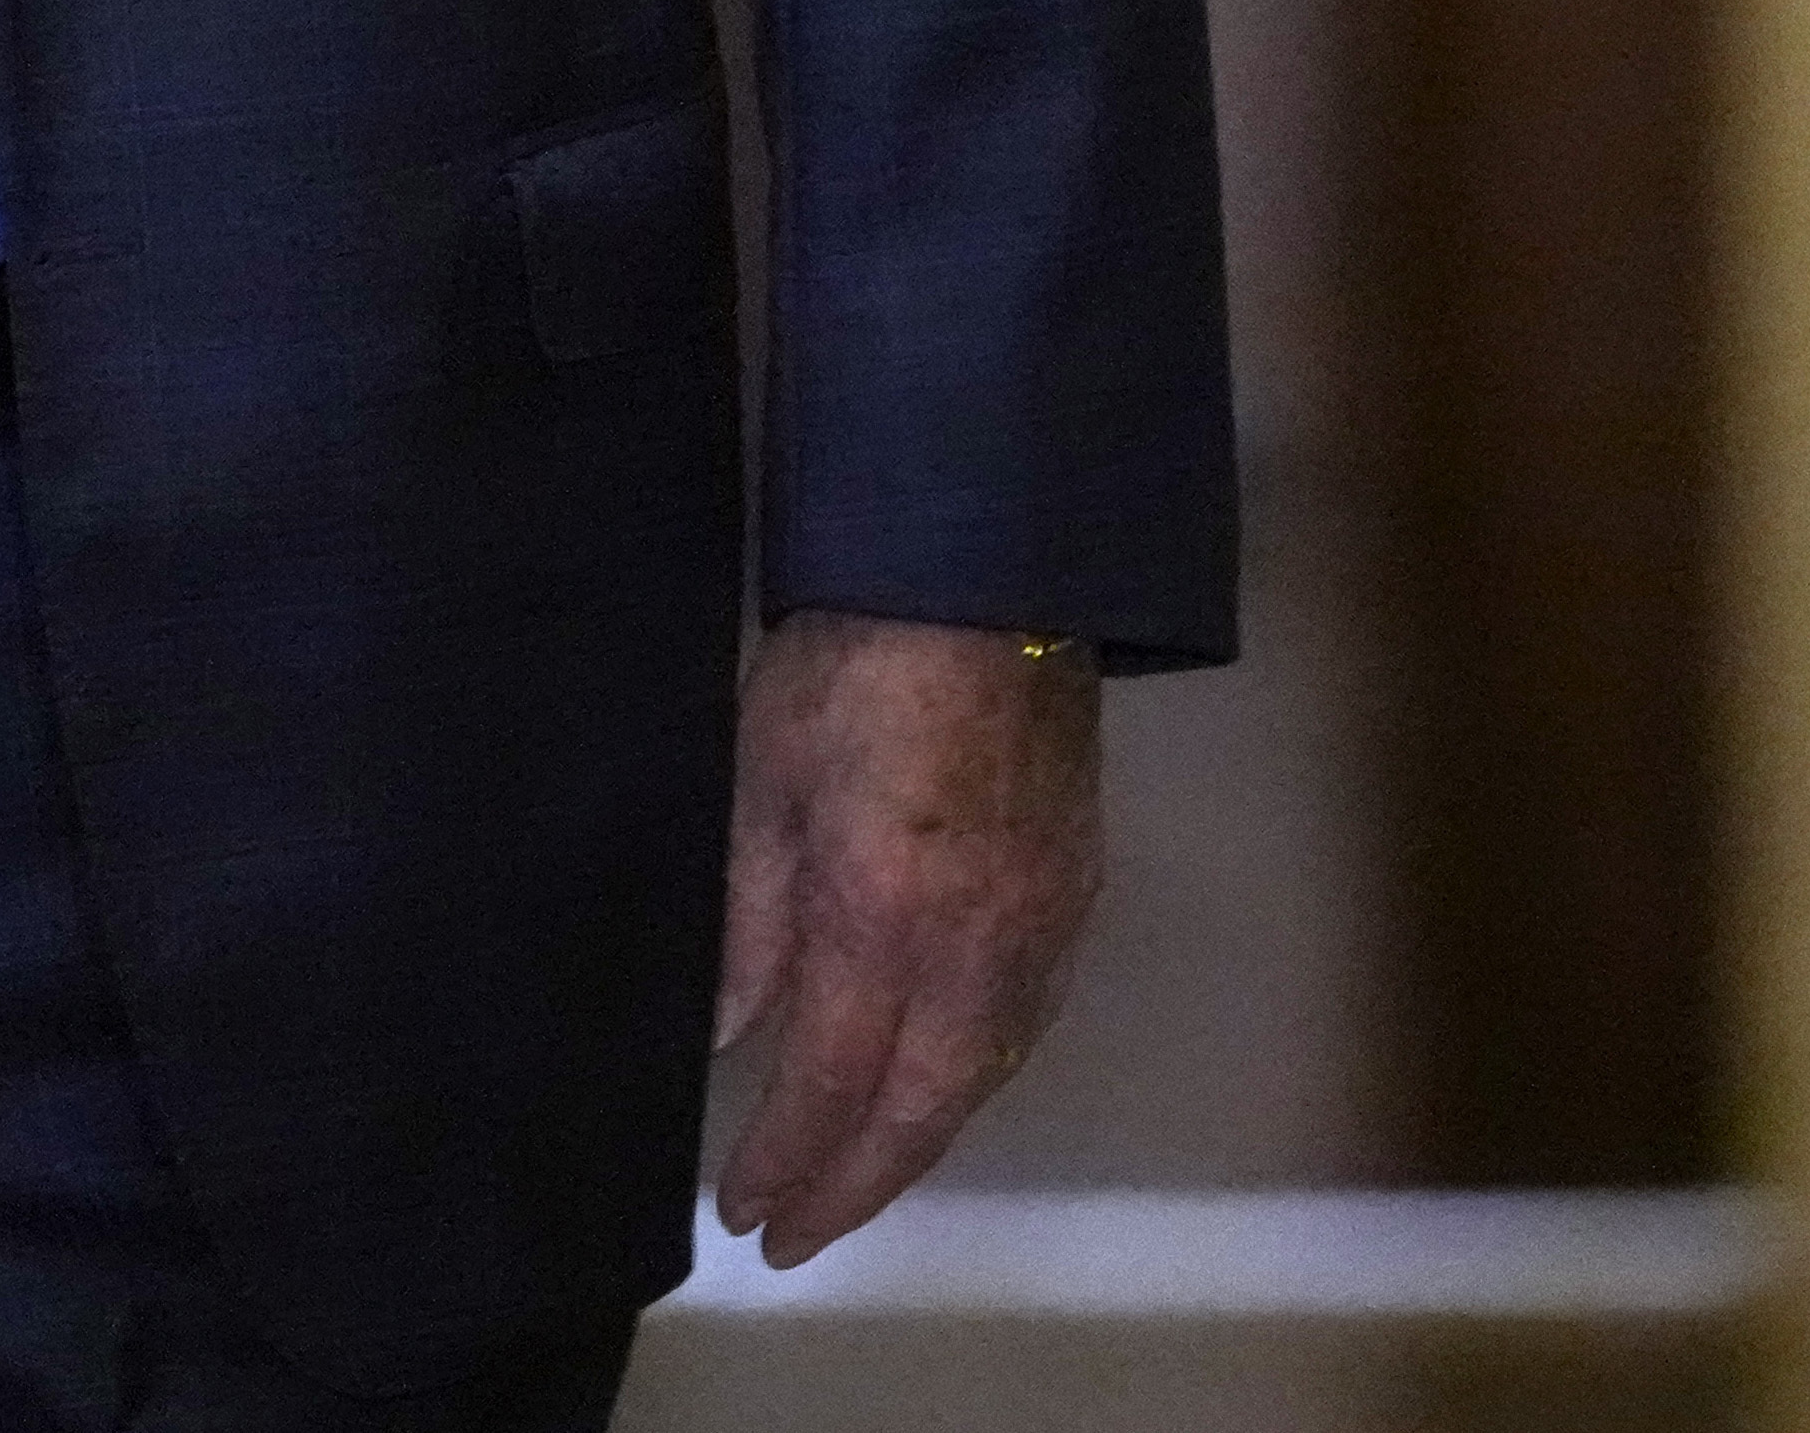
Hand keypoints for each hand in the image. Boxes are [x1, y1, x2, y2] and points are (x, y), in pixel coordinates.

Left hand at [708, 607, 1101, 1262]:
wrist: (989, 578)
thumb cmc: (848, 664)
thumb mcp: (760, 781)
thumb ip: (749, 919)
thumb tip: (731, 1031)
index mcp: (884, 912)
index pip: (833, 1079)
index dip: (788, 1157)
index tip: (743, 1208)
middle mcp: (977, 942)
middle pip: (923, 1106)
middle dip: (856, 1183)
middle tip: (797, 1231)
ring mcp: (1042, 923)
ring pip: (985, 1073)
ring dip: (919, 1138)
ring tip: (855, 1175)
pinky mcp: (1078, 892)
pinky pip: (1025, 1022)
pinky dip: (975, 1076)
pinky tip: (938, 1086)